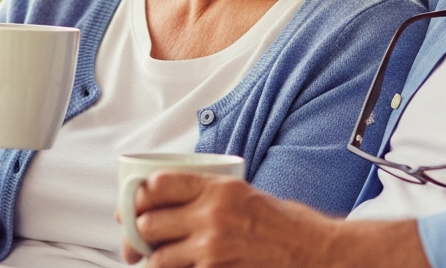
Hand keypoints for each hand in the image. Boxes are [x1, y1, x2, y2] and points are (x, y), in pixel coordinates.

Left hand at [121, 172, 428, 267]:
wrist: (314, 251)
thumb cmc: (286, 223)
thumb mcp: (246, 193)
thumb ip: (210, 195)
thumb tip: (174, 201)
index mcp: (218, 187)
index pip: (158, 184)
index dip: (136, 196)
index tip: (131, 204)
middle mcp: (211, 214)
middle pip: (148, 221)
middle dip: (133, 233)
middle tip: (131, 241)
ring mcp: (212, 246)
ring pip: (157, 255)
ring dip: (149, 259)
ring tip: (148, 260)